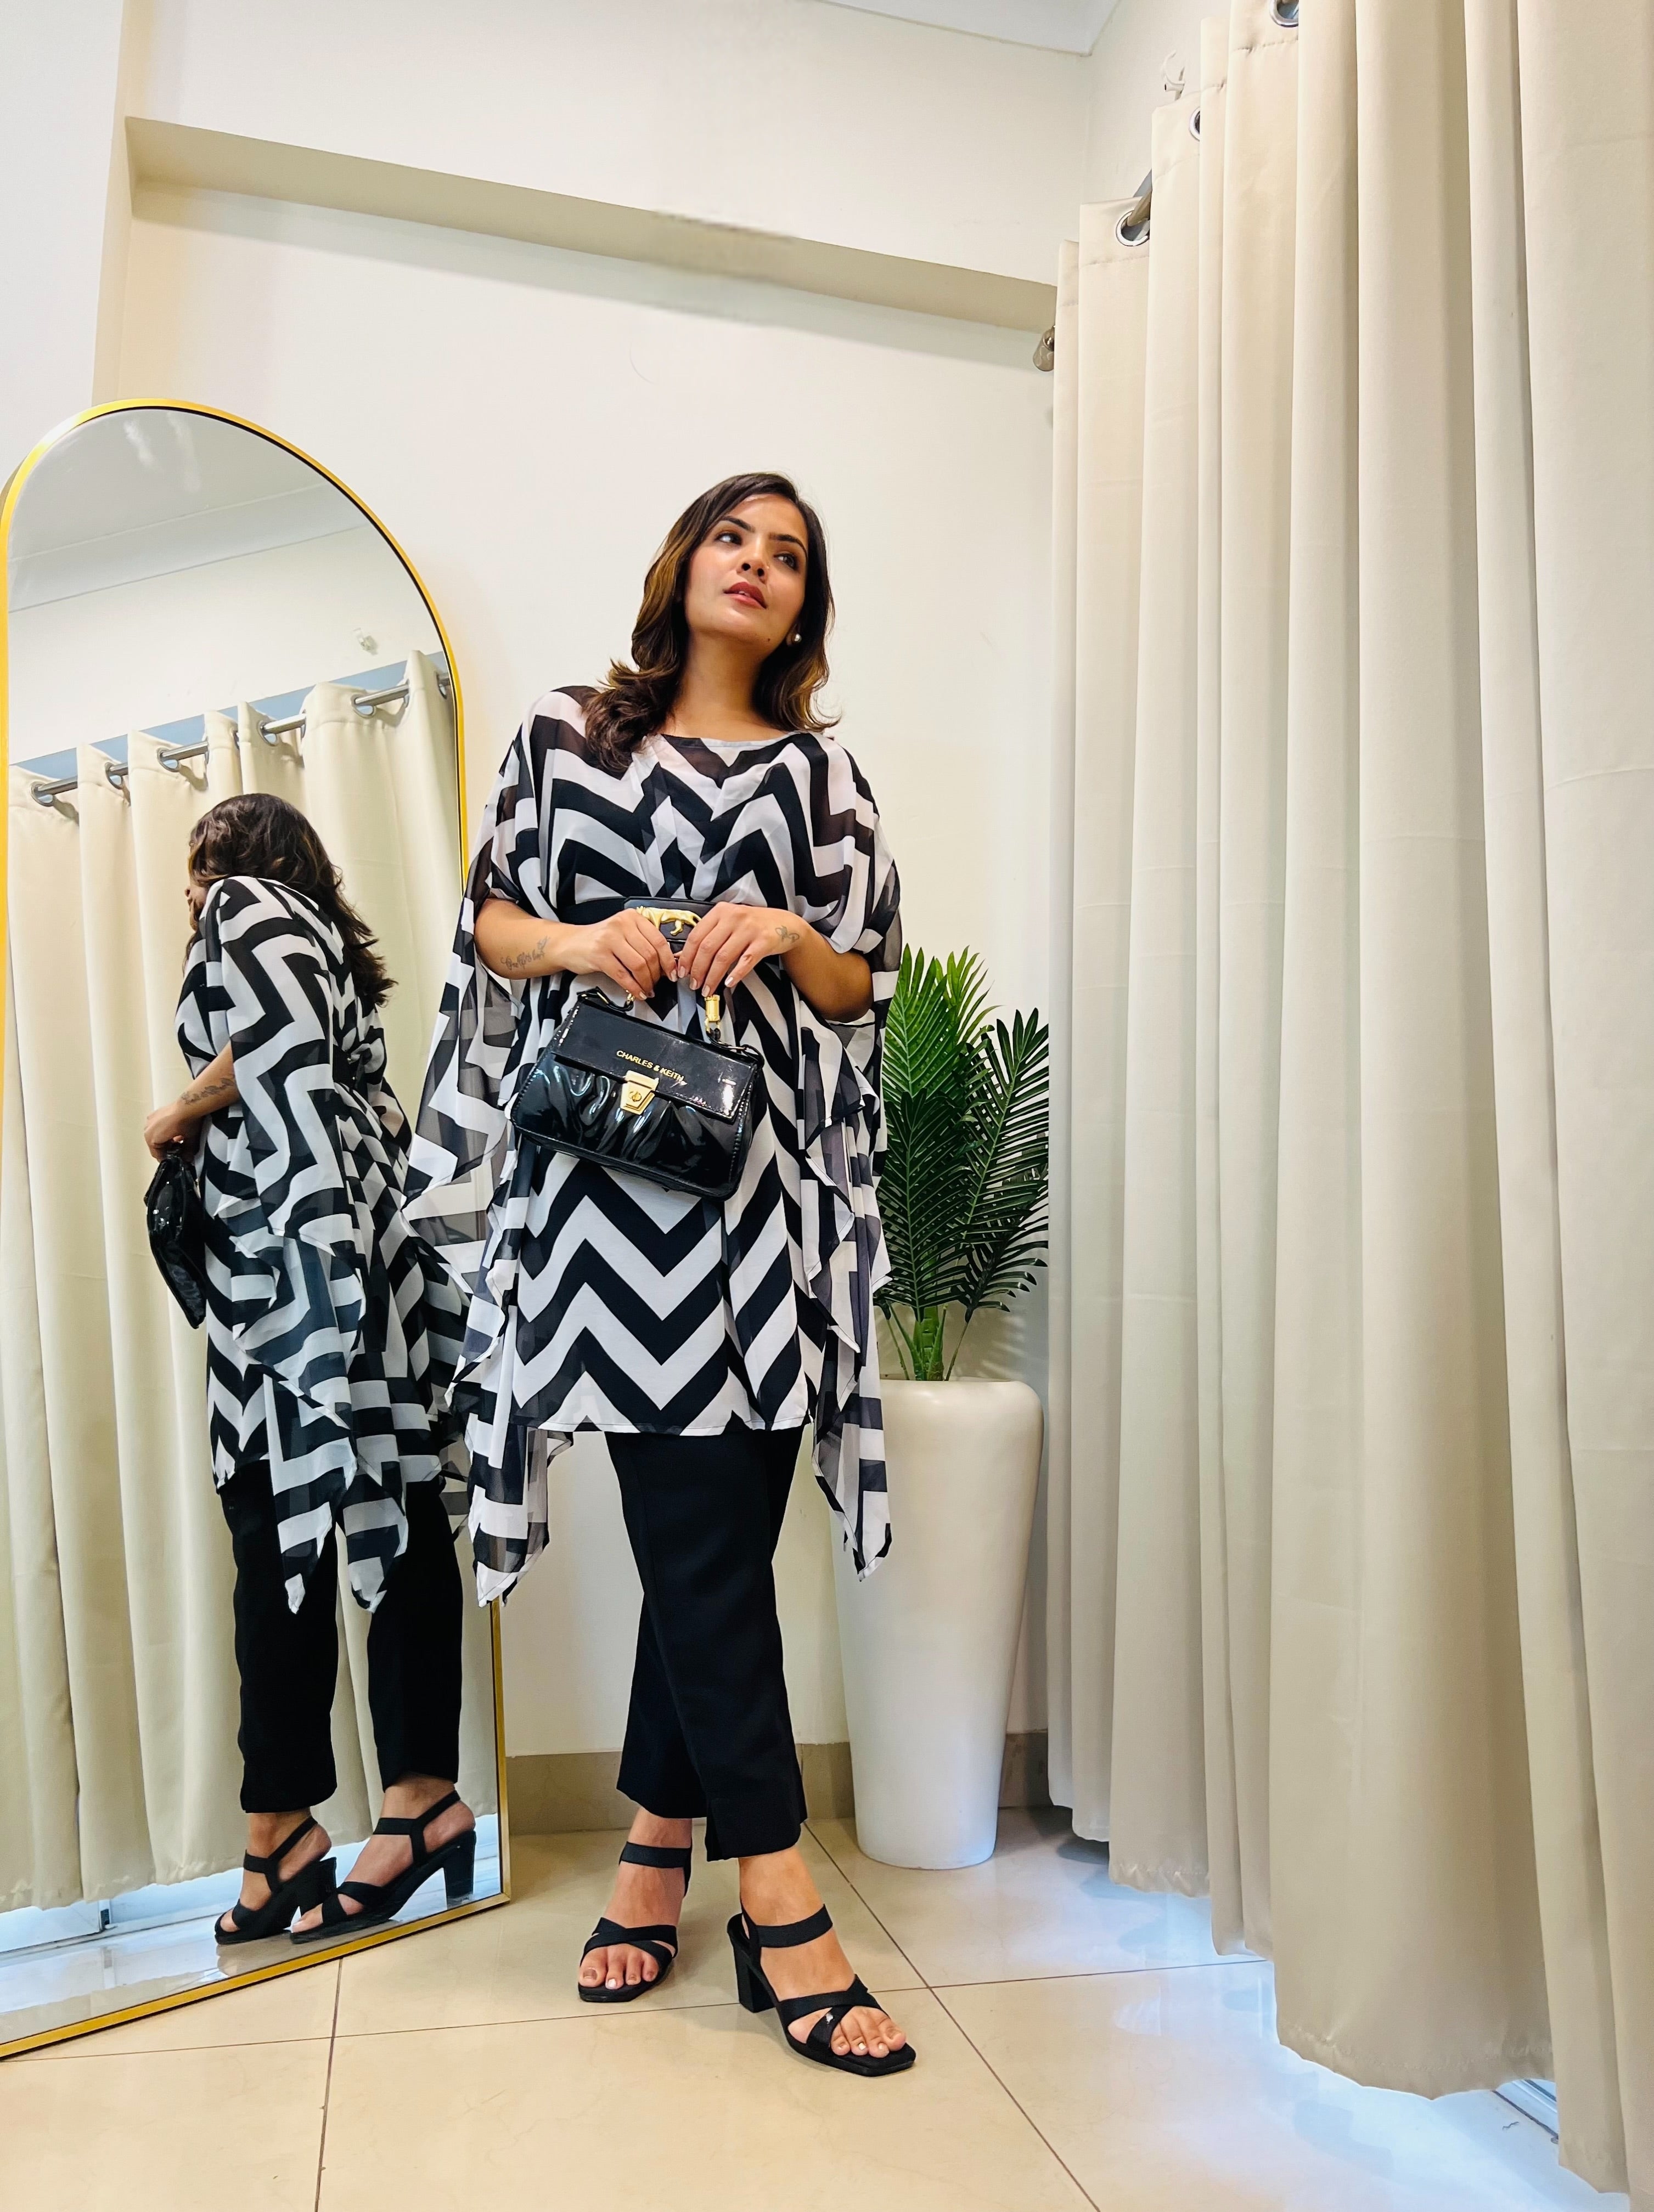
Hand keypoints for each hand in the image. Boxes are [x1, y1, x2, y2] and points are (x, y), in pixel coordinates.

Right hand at [144, 1102, 192, 1158]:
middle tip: (177, 1151)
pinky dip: (164, 1130)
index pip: (157, 1154)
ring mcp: (151, 1119)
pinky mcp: (156, 1113)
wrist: (189, 1104)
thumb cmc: (186, 1122)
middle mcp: (148, 1129)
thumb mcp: (189, 1139)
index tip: (174, 1159)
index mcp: (151, 1138)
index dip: (167, 1158)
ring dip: (165, 1139)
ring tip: (177, 1140)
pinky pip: (158, 1126)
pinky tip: (175, 1131)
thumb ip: (187, 1151)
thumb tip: (188, 1158)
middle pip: (155, 1144)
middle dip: (166, 1148)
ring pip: (156, 1135)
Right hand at [571, 912, 671, 1000]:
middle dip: (656, 975)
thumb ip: (643, 943)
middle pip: (650, 954)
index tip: (672, 972)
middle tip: (656, 984)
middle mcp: (621, 925)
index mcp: (631, 918)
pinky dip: (633, 987)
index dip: (668, 960)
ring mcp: (609, 939)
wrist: (569, 943)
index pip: (659, 940)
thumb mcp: (623, 934)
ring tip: (647, 989)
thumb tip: (665, 964)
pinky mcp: (599, 955)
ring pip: (639, 965)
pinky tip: (637, 992)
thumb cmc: (598, 940)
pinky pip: (623, 975)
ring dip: (646, 982)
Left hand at [677, 904, 808, 996]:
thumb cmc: (753, 925)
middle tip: (694, 984)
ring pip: (724, 957)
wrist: (784, 923)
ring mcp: (749, 928)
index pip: (696, 936)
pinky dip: (735, 974)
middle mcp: (734, 917)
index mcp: (721, 912)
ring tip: (708, 989)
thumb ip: (709, 937)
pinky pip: (746, 961)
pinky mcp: (764, 941)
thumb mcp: (729, 924)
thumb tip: (684, 957)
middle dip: (698, 970)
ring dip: (713, 976)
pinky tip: (729, 983)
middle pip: (708, 948)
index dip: (687, 957)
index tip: (683, 972)